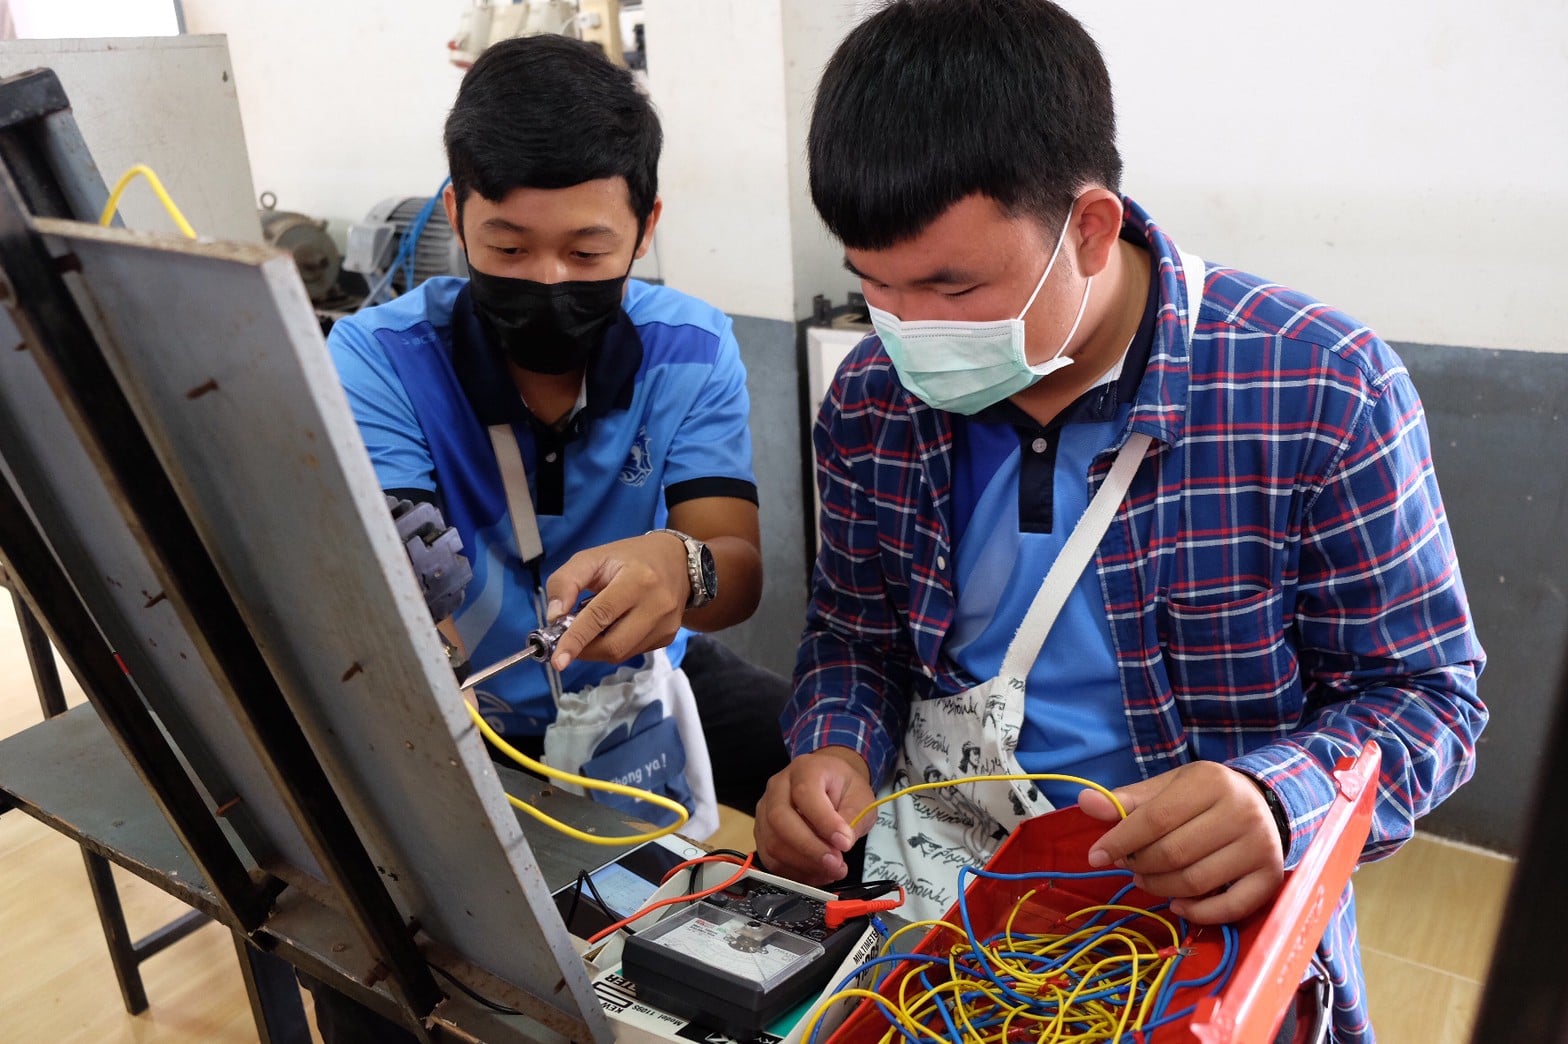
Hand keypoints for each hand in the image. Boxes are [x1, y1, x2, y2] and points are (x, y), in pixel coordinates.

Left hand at [543, 532, 689, 670]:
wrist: (678, 561)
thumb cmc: (630, 558)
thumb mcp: (593, 558)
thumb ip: (566, 581)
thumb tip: (554, 616)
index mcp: (638, 579)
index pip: (601, 615)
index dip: (576, 639)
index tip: (557, 660)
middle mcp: (657, 605)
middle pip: (612, 645)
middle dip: (584, 648)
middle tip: (568, 637)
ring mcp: (666, 624)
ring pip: (621, 653)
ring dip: (597, 648)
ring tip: (594, 626)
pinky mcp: (668, 637)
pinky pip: (632, 652)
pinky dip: (614, 645)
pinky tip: (615, 626)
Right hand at [754, 747, 876, 884]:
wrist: (829, 784)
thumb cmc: (844, 789)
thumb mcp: (860, 797)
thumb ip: (853, 818)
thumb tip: (842, 844)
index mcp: (805, 769)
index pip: (805, 794)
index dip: (824, 822)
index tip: (844, 843)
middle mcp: (778, 786)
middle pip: (780, 819)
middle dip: (809, 848)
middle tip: (836, 865)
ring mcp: (765, 809)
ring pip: (772, 842)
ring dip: (803, 864)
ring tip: (831, 871)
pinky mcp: (762, 832)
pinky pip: (770, 858)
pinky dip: (794, 872)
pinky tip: (816, 874)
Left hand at [1079, 761, 1284, 923]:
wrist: (1263, 804)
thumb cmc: (1204, 797)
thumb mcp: (1168, 788)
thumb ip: (1127, 799)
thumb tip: (1084, 802)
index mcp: (1211, 783)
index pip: (1156, 818)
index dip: (1120, 840)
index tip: (1095, 856)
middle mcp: (1242, 814)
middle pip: (1174, 853)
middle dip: (1140, 865)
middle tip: (1128, 865)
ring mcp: (1261, 848)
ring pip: (1196, 882)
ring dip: (1161, 888)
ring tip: (1146, 880)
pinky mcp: (1270, 878)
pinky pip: (1229, 908)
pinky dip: (1197, 913)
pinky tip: (1177, 904)